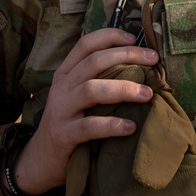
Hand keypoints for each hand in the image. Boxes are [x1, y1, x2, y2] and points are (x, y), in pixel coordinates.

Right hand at [12, 28, 159, 193]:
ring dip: (123, 89)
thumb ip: (99, 78)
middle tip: (153, 60)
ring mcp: (60, 110)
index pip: (86, 44)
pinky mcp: (62, 135)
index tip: (135, 37)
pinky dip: (112, 125)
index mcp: (66, 73)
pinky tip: (131, 127)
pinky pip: (89, 127)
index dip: (110, 36)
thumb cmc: (71, 121)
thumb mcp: (78, 95)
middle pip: (94, 61)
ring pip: (91, 90)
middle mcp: (62, 87)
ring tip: (147, 94)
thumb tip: (140, 64)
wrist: (42, 159)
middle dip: (126, 56)